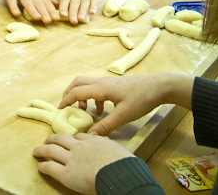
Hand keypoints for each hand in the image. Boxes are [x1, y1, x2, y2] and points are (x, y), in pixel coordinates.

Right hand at [0, 0, 58, 23]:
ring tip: (37, 18)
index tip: (56, 18)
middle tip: (48, 21)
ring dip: (32, 10)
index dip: (51, 10)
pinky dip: (13, 6)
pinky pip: (11, 0)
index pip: (46, 1)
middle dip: (43, 12)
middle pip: (37, 2)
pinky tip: (17, 14)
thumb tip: (59, 6)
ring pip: (26, 1)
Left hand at [33, 132, 133, 194]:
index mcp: (94, 141)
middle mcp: (80, 147)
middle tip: (48, 140)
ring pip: (52, 149)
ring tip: (37, 150)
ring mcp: (72, 159)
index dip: (72, 138)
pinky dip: (43, 165)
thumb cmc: (124, 164)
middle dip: (53, 138)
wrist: (119, 173)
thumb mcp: (118, 150)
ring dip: (42, 149)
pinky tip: (39, 165)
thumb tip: (112, 149)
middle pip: (61, 138)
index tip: (70, 140)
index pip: (79, 136)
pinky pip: (51, 167)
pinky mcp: (67, 174)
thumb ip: (110, 148)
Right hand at [59, 74, 193, 135]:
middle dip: (69, 93)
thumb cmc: (141, 99)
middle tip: (65, 107)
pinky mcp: (114, 85)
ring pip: (87, 84)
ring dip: (81, 96)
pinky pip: (96, 88)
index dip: (66, 100)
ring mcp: (108, 82)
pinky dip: (92, 98)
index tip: (59, 110)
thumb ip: (106, 126)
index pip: (77, 91)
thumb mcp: (123, 116)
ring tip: (84, 111)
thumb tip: (90, 136)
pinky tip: (101, 111)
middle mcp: (101, 82)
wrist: (158, 86)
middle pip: (78, 82)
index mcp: (101, 88)